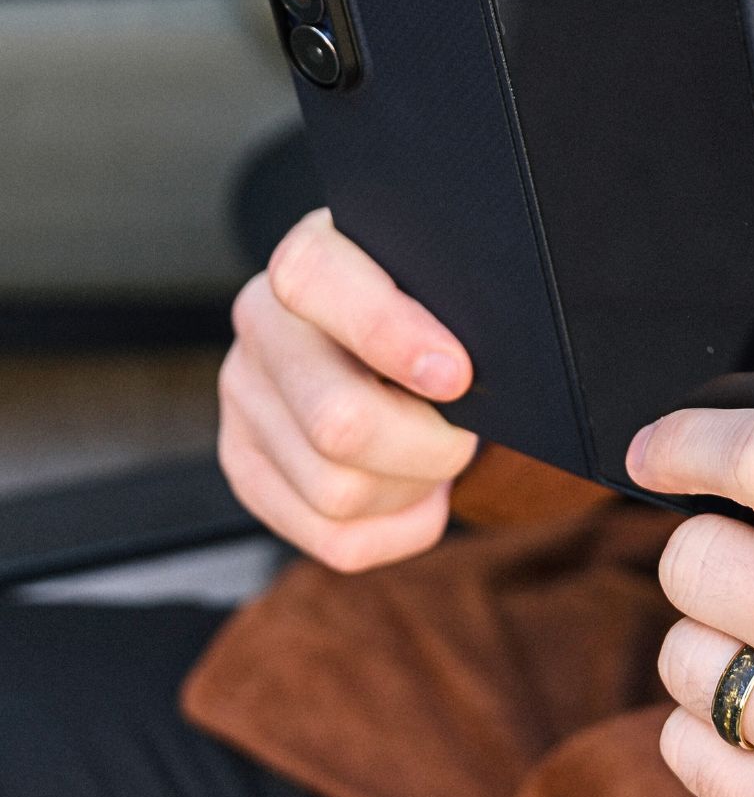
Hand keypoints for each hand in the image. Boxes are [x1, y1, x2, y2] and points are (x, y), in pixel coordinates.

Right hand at [218, 209, 476, 572]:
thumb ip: (451, 297)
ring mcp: (245, 399)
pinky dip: (401, 526)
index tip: (457, 375)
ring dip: (415, 486)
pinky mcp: (248, 466)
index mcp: (310, 257)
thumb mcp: (441, 275)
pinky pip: (335, 539)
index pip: (315, 281)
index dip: (389, 334)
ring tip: (438, 452)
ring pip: (339, 492)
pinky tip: (418, 489)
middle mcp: (261, 323)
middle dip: (427, 444)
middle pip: (337, 421)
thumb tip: (464, 371)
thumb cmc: (432, 301)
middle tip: (465, 430)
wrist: (390, 329)